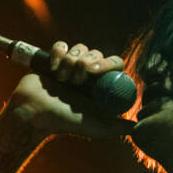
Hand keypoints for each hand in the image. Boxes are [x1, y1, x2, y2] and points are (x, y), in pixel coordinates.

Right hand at [8, 41, 132, 140]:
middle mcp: (87, 74)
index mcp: (99, 85)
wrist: (34, 113)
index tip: (95, 72)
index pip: (114, 64)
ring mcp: (70, 65)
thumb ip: (117, 127)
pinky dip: (58, 54)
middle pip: (97, 53)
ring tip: (62, 80)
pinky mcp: (54, 58)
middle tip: (76, 79)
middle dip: (87, 63)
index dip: (108, 63)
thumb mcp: (95, 127)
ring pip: (80, 48)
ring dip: (70, 62)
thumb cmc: (63, 122)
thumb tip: (138, 127)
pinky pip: (61, 45)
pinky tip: (53, 69)